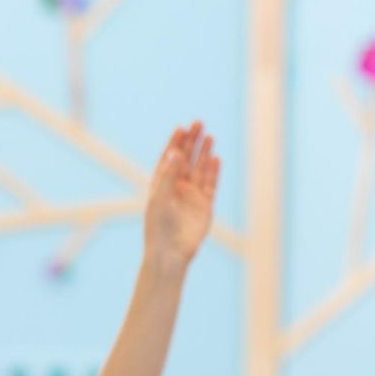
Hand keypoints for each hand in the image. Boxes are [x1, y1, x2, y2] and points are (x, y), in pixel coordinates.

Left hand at [142, 121, 218, 267]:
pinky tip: (215, 158)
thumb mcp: (160, 197)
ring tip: (210, 136)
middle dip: (192, 142)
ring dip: (204, 153)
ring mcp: (191, 195)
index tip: (181, 128)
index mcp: (161, 184)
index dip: (175, 143)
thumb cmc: (159, 226)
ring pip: (199, 168)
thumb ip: (169, 174)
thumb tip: (176, 152)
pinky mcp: (205, 205)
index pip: (169, 158)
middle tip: (198, 123)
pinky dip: (213, 170)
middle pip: (186, 159)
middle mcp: (176, 187)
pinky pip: (210, 183)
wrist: (171, 252)